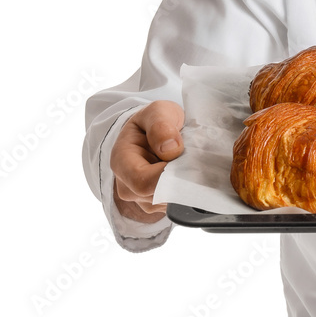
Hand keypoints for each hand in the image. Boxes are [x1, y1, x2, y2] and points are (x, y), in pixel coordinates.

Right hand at [109, 100, 184, 222]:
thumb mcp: (157, 111)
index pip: (143, 181)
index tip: (185, 159)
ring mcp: (140, 198)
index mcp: (122, 160)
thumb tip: (170, 149)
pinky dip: (184, 191)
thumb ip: (160, 125)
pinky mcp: (155, 204)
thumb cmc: (155, 120)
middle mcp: (126, 184)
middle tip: (193, 159)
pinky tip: (186, 173)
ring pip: (166, 203)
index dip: (167, 175)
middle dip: (178, 180)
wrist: (156, 129)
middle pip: (156, 195)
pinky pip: (172, 205)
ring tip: (188, 163)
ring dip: (183, 185)